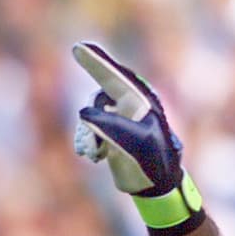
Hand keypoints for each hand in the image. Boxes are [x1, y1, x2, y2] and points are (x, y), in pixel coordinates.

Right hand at [72, 41, 202, 232]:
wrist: (156, 187)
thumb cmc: (152, 164)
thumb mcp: (132, 145)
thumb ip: (109, 126)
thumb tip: (85, 115)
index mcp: (139, 103)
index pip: (114, 78)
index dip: (96, 62)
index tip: (78, 48)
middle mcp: (130, 107)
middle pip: (98, 99)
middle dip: (90, 120)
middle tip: (89, 142)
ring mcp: (120, 120)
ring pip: (90, 117)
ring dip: (86, 135)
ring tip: (92, 154)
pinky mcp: (112, 134)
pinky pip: (89, 130)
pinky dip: (87, 142)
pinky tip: (94, 157)